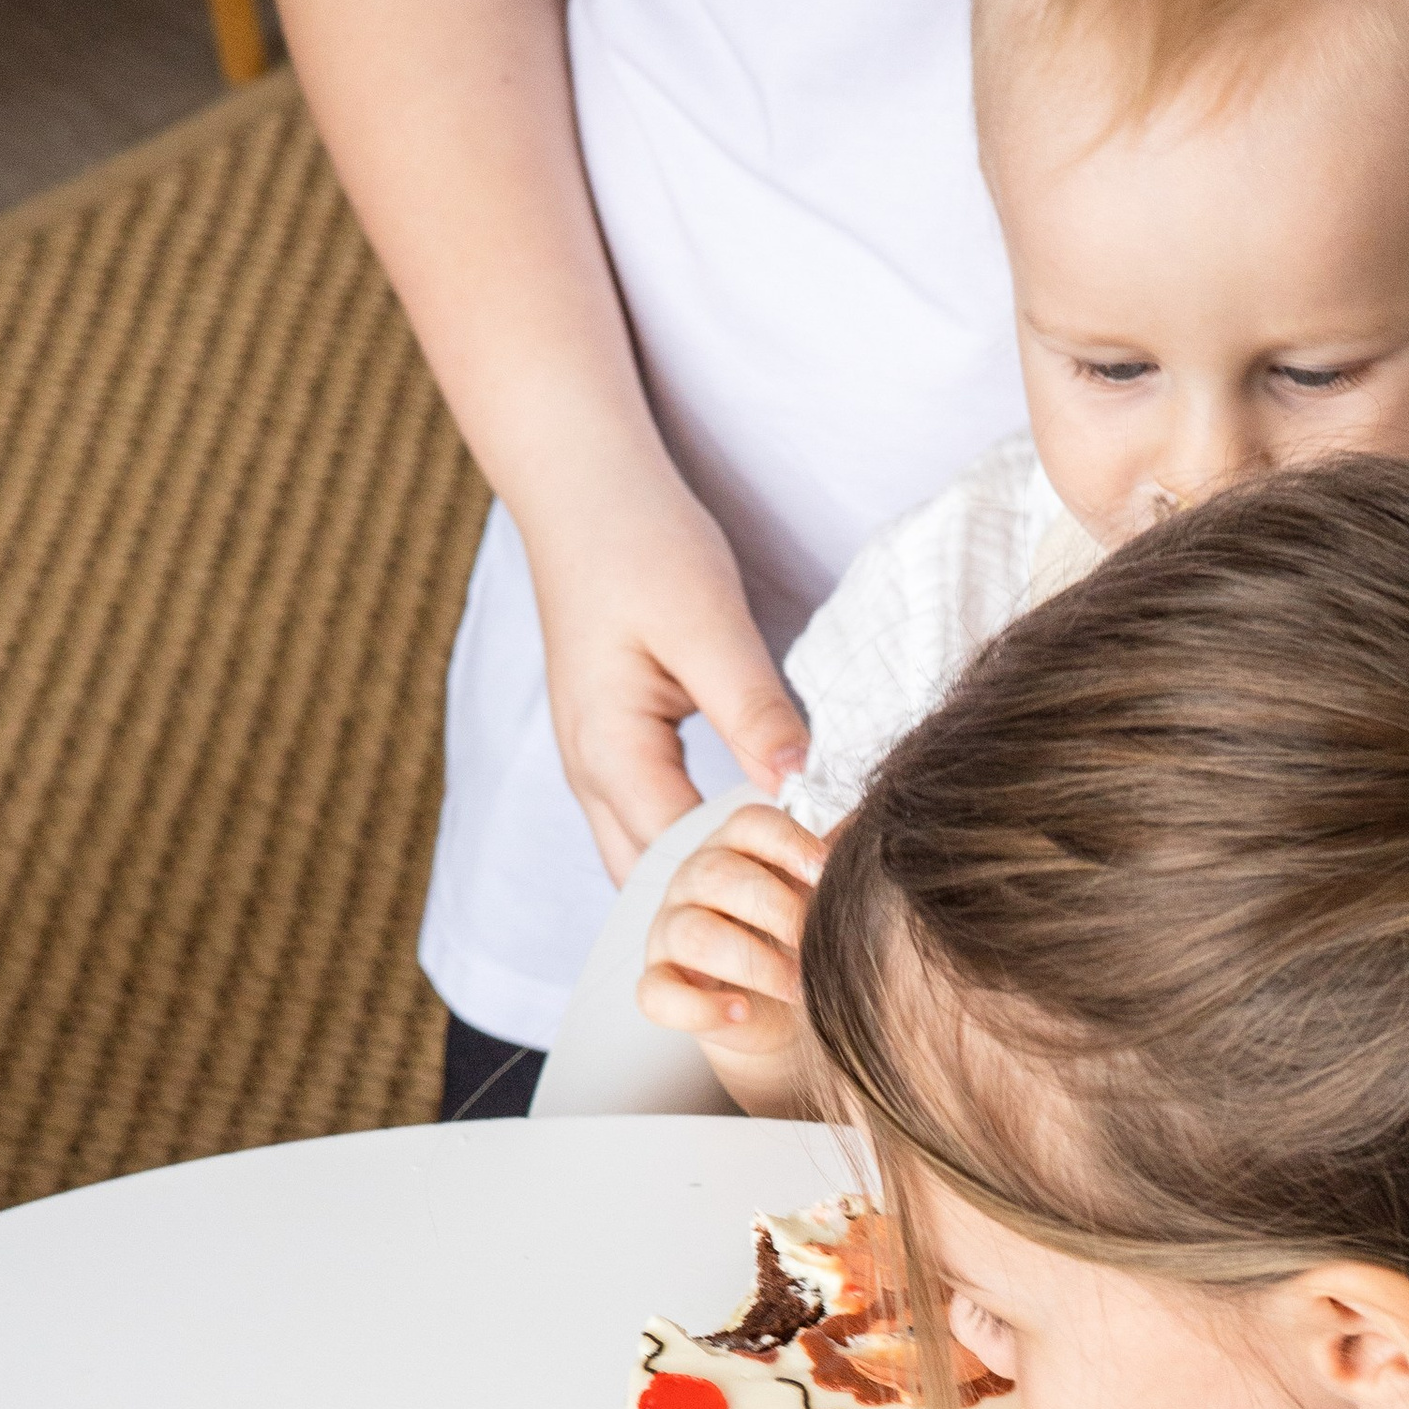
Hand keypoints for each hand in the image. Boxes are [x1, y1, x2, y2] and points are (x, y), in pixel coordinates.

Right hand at [524, 461, 807, 885]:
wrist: (581, 492)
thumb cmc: (640, 544)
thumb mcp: (707, 622)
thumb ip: (753, 710)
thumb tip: (803, 791)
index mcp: (609, 754)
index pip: (684, 860)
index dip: (754, 880)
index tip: (827, 884)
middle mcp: (591, 780)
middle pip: (658, 888)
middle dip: (728, 908)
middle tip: (811, 915)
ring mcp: (596, 773)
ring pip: (650, 870)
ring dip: (711, 886)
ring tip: (789, 894)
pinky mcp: (617, 757)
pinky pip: (653, 835)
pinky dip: (699, 853)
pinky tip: (756, 849)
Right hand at [638, 804, 828, 1114]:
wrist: (788, 1015)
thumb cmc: (806, 943)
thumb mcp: (828, 898)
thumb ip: (848, 859)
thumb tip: (891, 823)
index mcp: (739, 848)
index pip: (749, 824)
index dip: (787, 844)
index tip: (826, 872)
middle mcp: (697, 883)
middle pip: (719, 876)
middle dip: (776, 910)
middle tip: (816, 941)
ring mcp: (672, 934)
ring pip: (692, 934)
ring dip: (752, 961)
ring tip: (797, 986)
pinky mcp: (661, 986)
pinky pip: (657, 993)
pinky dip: (698, 1006)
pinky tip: (739, 1011)